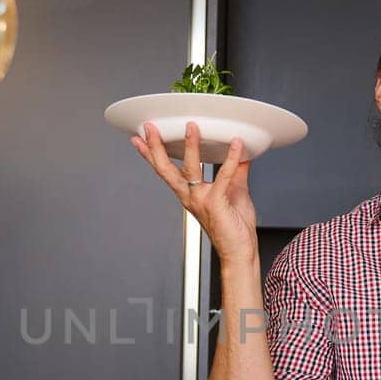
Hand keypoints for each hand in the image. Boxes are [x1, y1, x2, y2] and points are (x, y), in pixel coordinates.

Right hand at [130, 121, 258, 268]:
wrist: (240, 253)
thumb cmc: (235, 229)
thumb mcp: (234, 192)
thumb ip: (235, 171)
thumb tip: (240, 153)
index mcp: (190, 195)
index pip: (166, 171)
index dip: (151, 155)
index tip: (140, 139)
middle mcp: (191, 197)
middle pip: (166, 169)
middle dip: (155, 147)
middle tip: (148, 128)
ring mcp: (201, 200)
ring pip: (189, 169)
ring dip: (190, 146)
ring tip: (190, 127)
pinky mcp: (216, 203)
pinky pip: (222, 176)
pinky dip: (230, 158)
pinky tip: (236, 144)